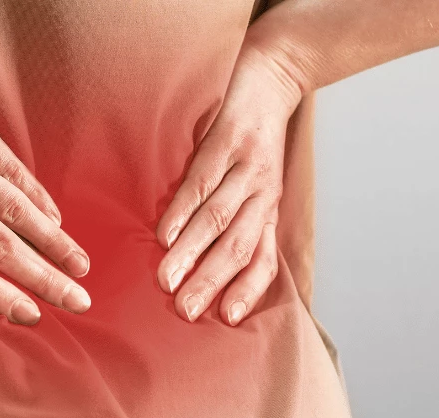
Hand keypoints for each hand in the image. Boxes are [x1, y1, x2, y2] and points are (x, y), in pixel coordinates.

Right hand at [155, 43, 302, 324]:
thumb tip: (203, 271)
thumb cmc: (256, 143)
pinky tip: (165, 233)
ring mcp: (244, 168)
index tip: (226, 319)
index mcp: (267, 211)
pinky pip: (203, 182)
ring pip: (218, 219)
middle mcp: (261, 195)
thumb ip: (238, 223)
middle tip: (185, 311)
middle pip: (237, 247)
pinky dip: (183, 210)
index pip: (263, 259)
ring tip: (167, 280)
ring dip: (192, 252)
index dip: (248, 290)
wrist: (273, 77)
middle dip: (211, 282)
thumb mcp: (258, 186)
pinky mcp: (226, 142)